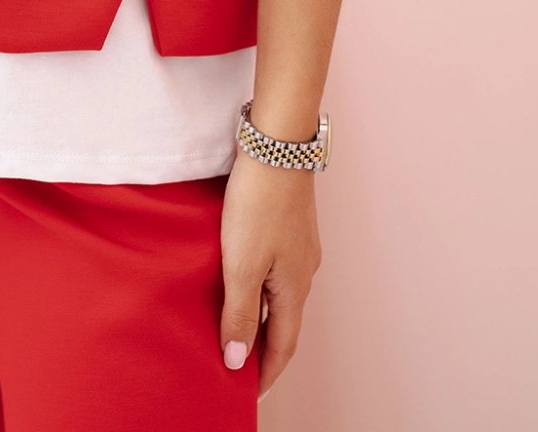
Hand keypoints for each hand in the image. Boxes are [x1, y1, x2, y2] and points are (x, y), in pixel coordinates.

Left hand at [219, 147, 322, 400]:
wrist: (276, 145)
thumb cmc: (259, 202)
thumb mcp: (241, 264)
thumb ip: (238, 313)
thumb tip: (237, 361)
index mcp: (294, 287)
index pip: (282, 345)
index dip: (265, 373)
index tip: (246, 392)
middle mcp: (303, 271)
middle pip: (283, 322)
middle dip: (262, 347)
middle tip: (236, 364)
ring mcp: (299, 246)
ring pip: (280, 294)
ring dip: (260, 315)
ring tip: (233, 325)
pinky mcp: (290, 225)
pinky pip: (276, 270)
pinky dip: (260, 287)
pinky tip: (241, 279)